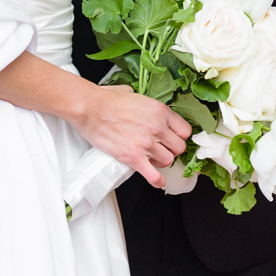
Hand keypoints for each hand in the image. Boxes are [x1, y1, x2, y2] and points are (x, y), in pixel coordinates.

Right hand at [76, 86, 192, 186]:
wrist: (90, 108)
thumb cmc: (108, 100)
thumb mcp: (135, 94)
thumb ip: (145, 103)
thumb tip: (143, 106)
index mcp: (161, 111)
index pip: (185, 130)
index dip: (179, 136)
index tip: (173, 139)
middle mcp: (158, 128)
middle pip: (179, 147)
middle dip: (172, 150)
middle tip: (163, 149)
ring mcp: (147, 143)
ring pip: (168, 160)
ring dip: (162, 162)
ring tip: (153, 160)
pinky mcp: (133, 157)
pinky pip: (153, 175)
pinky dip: (157, 180)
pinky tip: (158, 181)